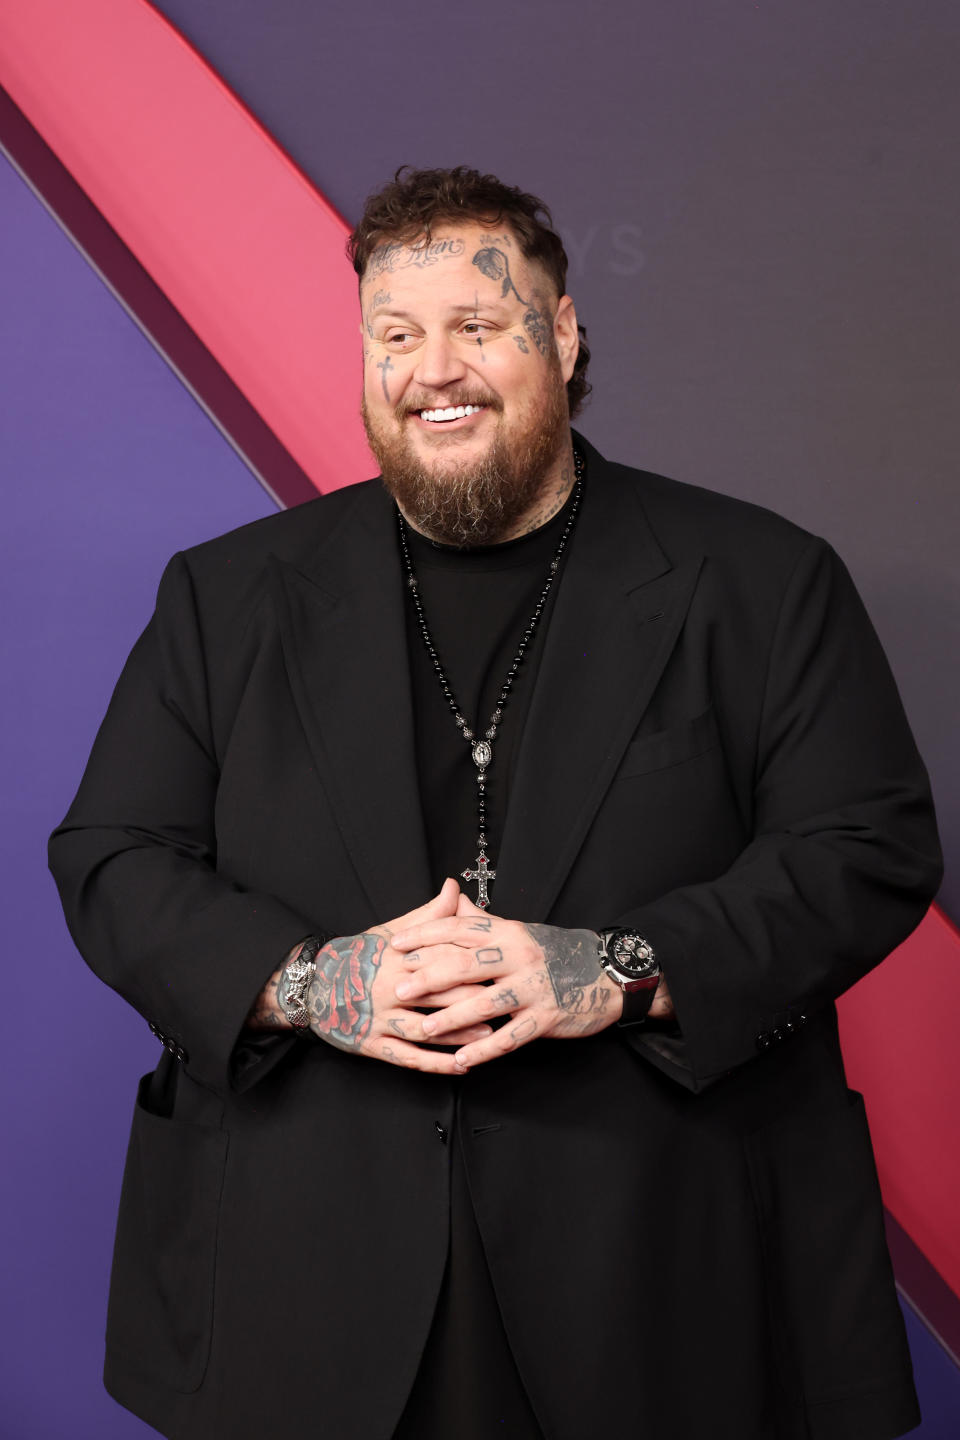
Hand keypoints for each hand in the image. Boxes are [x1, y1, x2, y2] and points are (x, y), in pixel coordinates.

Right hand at [299, 879, 495, 1073]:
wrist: (312, 986)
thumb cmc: (358, 957)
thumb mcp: (391, 932)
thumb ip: (428, 915)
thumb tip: (455, 887)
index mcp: (396, 958)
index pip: (439, 958)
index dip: (470, 961)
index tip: (500, 964)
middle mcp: (388, 988)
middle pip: (436, 994)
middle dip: (472, 999)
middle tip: (504, 1002)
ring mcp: (380, 1019)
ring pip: (425, 1029)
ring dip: (458, 1034)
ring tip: (490, 1036)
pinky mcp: (373, 1044)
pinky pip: (408, 1057)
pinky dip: (436, 1064)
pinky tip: (461, 1066)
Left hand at [389, 893, 623, 1070]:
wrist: (608, 973)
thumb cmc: (556, 951)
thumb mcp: (519, 930)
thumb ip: (483, 921)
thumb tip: (451, 899)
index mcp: (509, 932)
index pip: (459, 929)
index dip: (425, 935)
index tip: (395, 944)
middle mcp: (519, 956)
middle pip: (467, 964)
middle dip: (429, 977)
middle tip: (399, 989)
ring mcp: (534, 987)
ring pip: (486, 1003)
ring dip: (452, 1018)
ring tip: (425, 1030)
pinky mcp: (547, 1017)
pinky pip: (511, 1037)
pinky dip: (485, 1048)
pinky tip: (462, 1059)